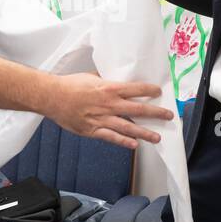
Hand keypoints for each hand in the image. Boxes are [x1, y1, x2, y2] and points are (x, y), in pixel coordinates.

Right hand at [47, 73, 172, 149]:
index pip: (135, 89)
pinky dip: (124, 142)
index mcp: (109, 88)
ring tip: (157, 137)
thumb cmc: (70, 84)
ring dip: (144, 132)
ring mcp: (102, 118)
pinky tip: (134, 145)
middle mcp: (109, 104)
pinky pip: (111, 137)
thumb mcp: (91, 76)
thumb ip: (105, 80)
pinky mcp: (93, 130)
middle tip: (168, 115)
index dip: (149, 90)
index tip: (159, 92)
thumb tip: (115, 80)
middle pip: (138, 109)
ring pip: (128, 127)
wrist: (52, 96)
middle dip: (155, 112)